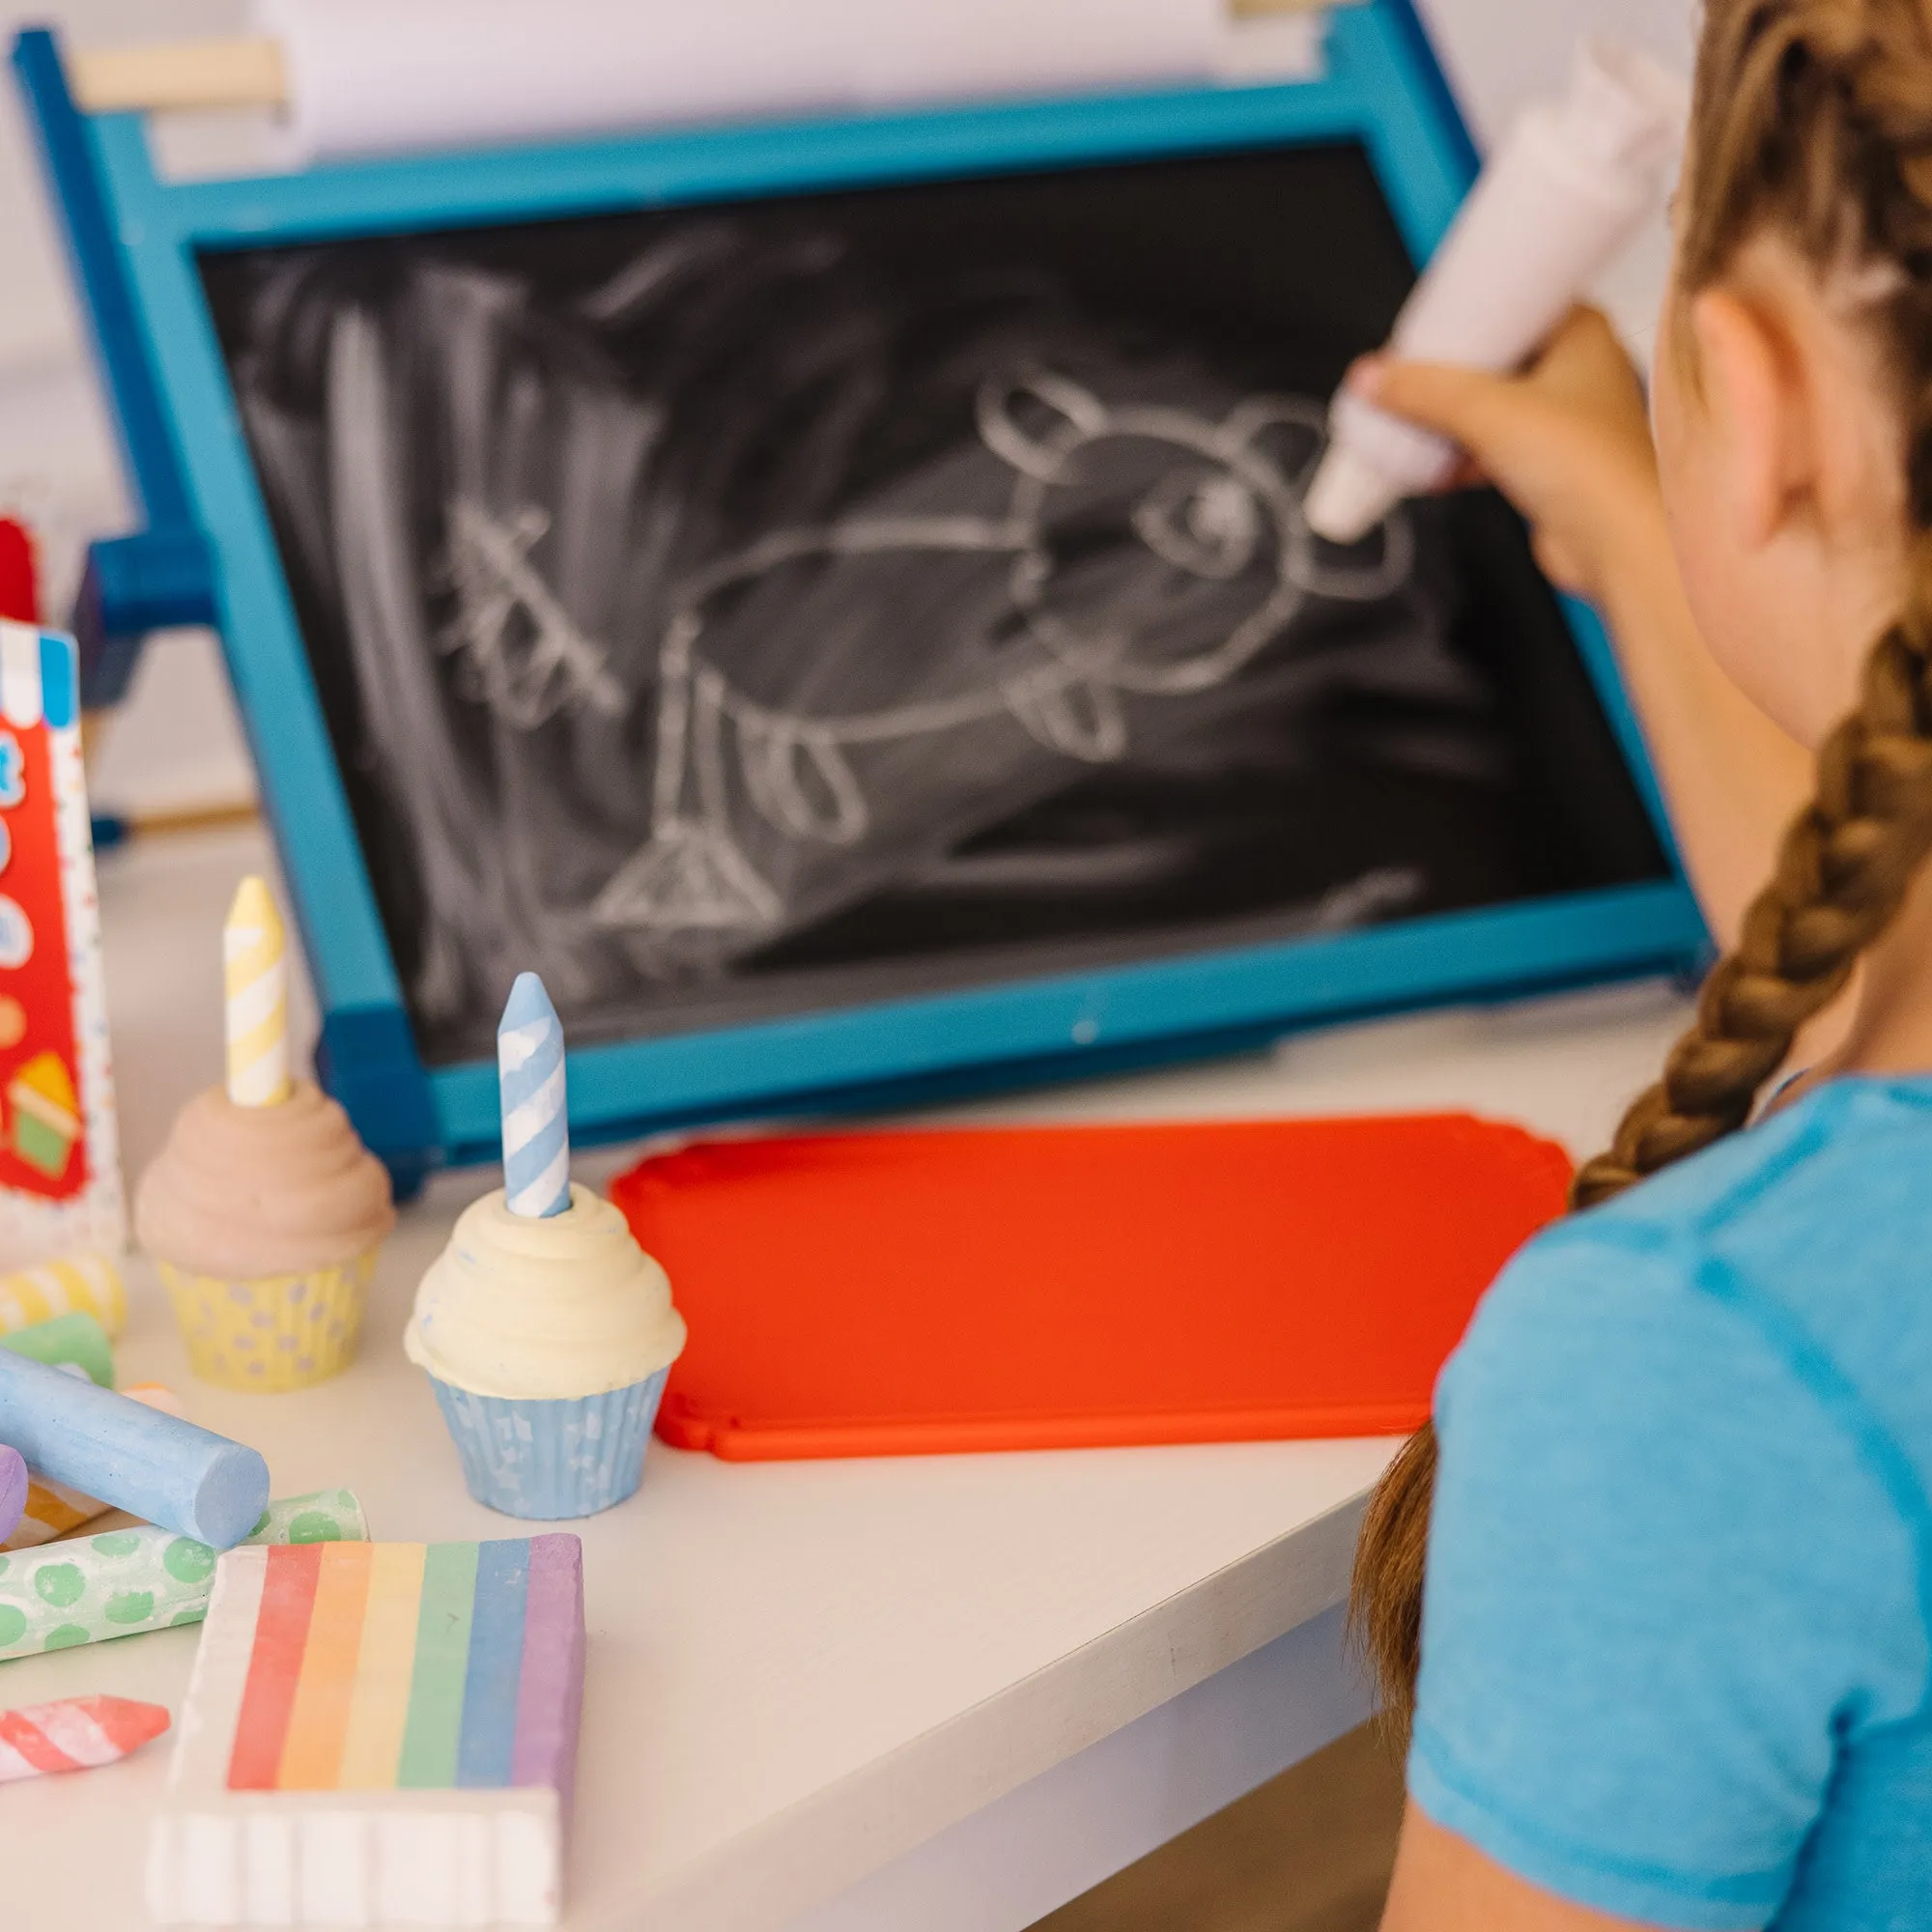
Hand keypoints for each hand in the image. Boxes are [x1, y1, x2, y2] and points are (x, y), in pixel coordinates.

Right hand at [1350, 306, 1663, 606]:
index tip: (1423, 324)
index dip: (1466, 313)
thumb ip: (1423, 391)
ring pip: (1487, 407)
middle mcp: (1576, 370)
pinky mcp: (1546, 465)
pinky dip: (1458, 456)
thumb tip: (1371, 375)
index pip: (1512, 302)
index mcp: (1581, 332)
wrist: (1615, 543)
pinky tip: (1427, 468)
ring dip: (1446, 420)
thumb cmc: (1588, 466)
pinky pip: (1489, 448)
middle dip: (1445, 375)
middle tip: (1405, 376)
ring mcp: (1561, 420)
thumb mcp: (1488, 411)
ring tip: (1404, 423)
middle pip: (1492, 358)